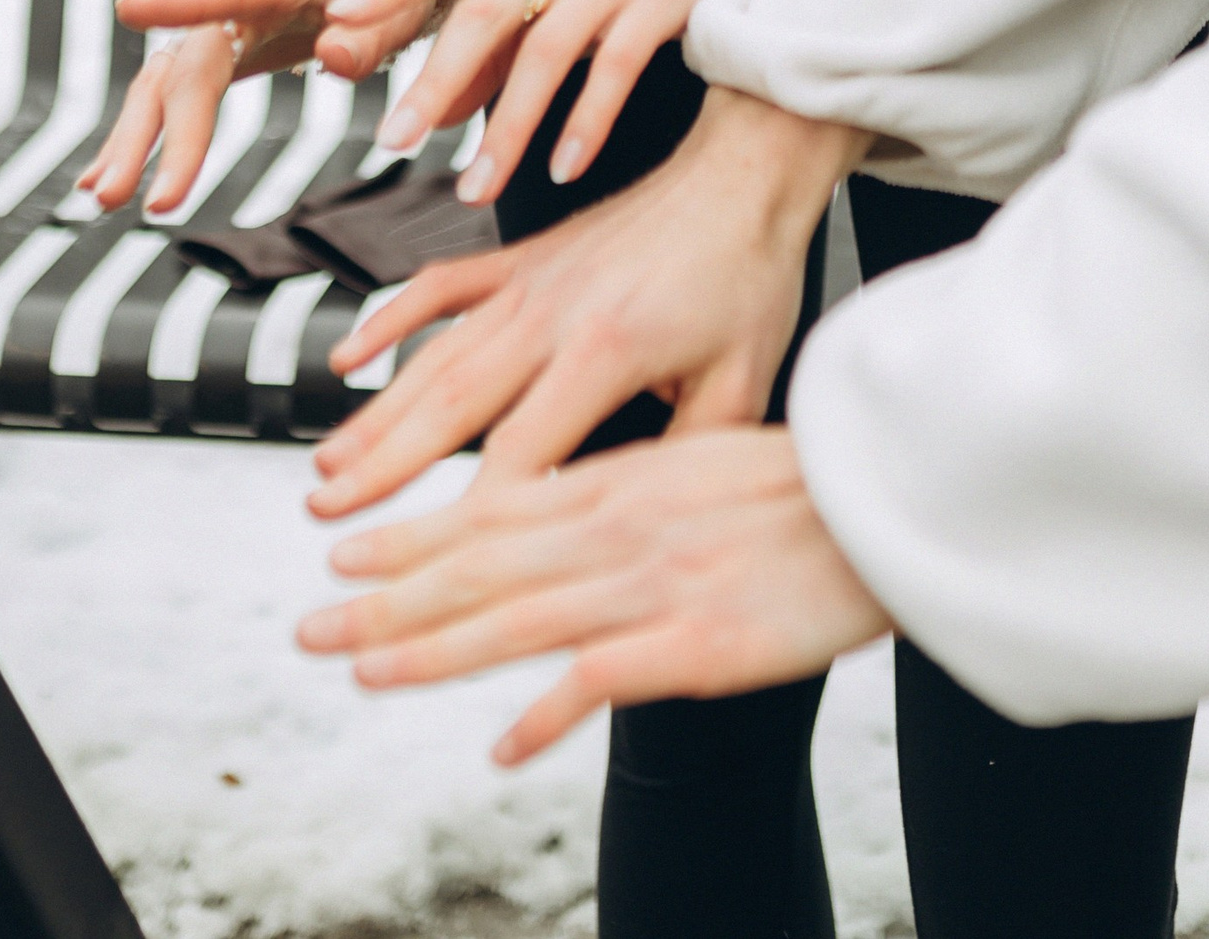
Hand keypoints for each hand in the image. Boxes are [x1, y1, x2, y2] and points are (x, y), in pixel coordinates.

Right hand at [78, 0, 435, 216]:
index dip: (180, 1)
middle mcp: (232, 5)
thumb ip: (373, 36)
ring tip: (99, 198)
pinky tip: (100, 179)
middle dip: (155, 133)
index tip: (129, 7)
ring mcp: (215, 31)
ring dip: (130, 140)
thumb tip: (333, 61)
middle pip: (186, 66)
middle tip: (127, 199)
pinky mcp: (212, 56)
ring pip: (161, 84)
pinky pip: (165, 98)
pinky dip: (136, 137)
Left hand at [299, 427, 892, 761]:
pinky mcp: (699, 643)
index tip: (349, 555)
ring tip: (366, 671)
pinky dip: (549, 713)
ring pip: (519, 618)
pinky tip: (504, 745)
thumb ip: (631, 495)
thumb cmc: (810, 487)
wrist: (893, 499)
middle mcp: (622, 528)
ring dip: (435, 649)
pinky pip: (604, 679)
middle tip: (314, 624)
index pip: (493, 509)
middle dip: (391, 598)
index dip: (414, 536)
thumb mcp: (704, 463)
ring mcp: (655, 585)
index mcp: (623, 484)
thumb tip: (570, 522)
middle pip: (483, 566)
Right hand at [309, 88, 864, 511]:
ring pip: (434, 354)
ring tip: (327, 465)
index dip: (475, 514)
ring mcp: (530, 281)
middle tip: (327, 517)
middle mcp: (552, 313)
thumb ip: (683, 455)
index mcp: (606, 350)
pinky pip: (443, 286)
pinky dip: (391, 318)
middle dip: (385, 467)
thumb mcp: (739, 380)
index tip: (432, 566)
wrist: (743, 174)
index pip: (524, 453)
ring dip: (376, 411)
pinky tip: (349, 353)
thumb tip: (643, 523)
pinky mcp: (524, 257)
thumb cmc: (749, 273)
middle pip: (452, 404)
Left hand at [366, 0, 733, 208]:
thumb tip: (433, 116)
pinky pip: (617, 68)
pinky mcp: (660, 4)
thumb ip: (487, 56)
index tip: (336, 19)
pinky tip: (563, 171)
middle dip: (435, 79)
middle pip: (486, 13)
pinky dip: (586, 122)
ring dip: (508, 127)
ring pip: (546, 52)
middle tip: (392, 142)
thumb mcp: (540, 4)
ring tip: (475, 190)